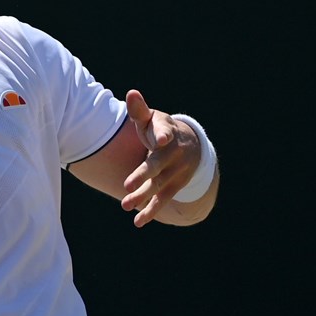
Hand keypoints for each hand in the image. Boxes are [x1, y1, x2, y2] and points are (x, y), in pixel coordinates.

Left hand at [120, 89, 203, 226]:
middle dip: (143, 175)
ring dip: (143, 196)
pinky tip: (138, 222)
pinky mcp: (176, 185)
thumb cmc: (160, 129)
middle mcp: (173, 152)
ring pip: (158, 185)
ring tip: (125, 205)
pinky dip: (151, 211)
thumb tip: (130, 93)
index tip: (159, 139)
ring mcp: (176, 170)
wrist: (190, 144)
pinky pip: (163, 199)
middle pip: (157, 164)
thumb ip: (140, 110)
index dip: (162, 134)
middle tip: (127, 185)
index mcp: (166, 132)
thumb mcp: (152, 118)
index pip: (164, 132)